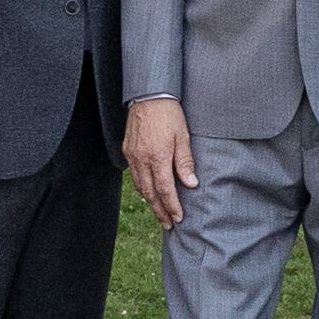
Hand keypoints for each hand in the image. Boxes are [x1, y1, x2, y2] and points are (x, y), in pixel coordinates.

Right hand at [122, 96, 195, 229]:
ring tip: (159, 212)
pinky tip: (148, 192)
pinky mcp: (128, 150)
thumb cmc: (169, 114)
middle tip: (168, 224)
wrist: (148, 94)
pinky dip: (141, 187)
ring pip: (140, 186)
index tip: (178, 218)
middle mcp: (142, 160)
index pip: (165, 190)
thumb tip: (191, 184)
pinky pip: (134, 175)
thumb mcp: (183, 137)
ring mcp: (132, 156)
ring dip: (150, 201)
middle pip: (150, 193)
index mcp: (158, 157)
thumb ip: (185, 163)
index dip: (172, 206)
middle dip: (160, 211)